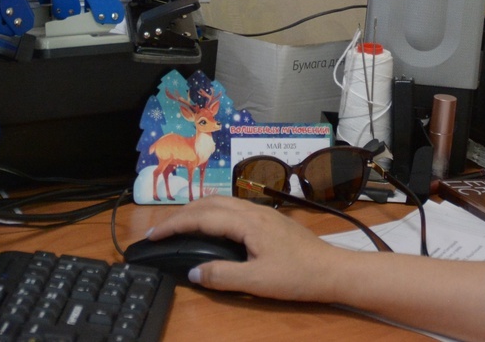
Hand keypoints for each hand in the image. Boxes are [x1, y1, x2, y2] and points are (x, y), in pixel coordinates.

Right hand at [145, 195, 346, 301]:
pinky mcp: (269, 219)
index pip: (201, 217)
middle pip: (208, 202)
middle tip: (160, 230)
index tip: (152, 235)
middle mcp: (252, 211)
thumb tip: (192, 270)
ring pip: (221, 201)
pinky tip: (212, 224)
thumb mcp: (256, 282)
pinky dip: (212, 211)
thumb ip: (222, 276)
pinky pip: (232, 206)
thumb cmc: (297, 276)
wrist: (332, 269)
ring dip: (196, 209)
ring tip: (179, 224)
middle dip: (181, 213)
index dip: (174, 224)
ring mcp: (262, 213)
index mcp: (246, 222)